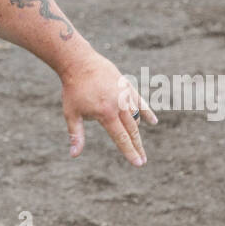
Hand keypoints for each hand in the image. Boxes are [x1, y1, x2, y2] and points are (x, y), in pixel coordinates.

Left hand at [60, 49, 157, 165]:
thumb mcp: (71, 113)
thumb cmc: (73, 89)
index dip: (130, 152)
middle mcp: (119, 105)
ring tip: (136, 142)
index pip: (121, 138)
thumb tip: (74, 154)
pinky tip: (153, 121)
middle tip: (143, 160)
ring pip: (136, 116)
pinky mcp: (126, 85)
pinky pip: (140, 101)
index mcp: (106, 114)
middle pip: (132, 130)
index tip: (138, 163)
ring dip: (136, 130)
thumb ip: (76, 134)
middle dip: (137, 146)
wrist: (79, 62)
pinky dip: (146, 112)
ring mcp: (125, 94)